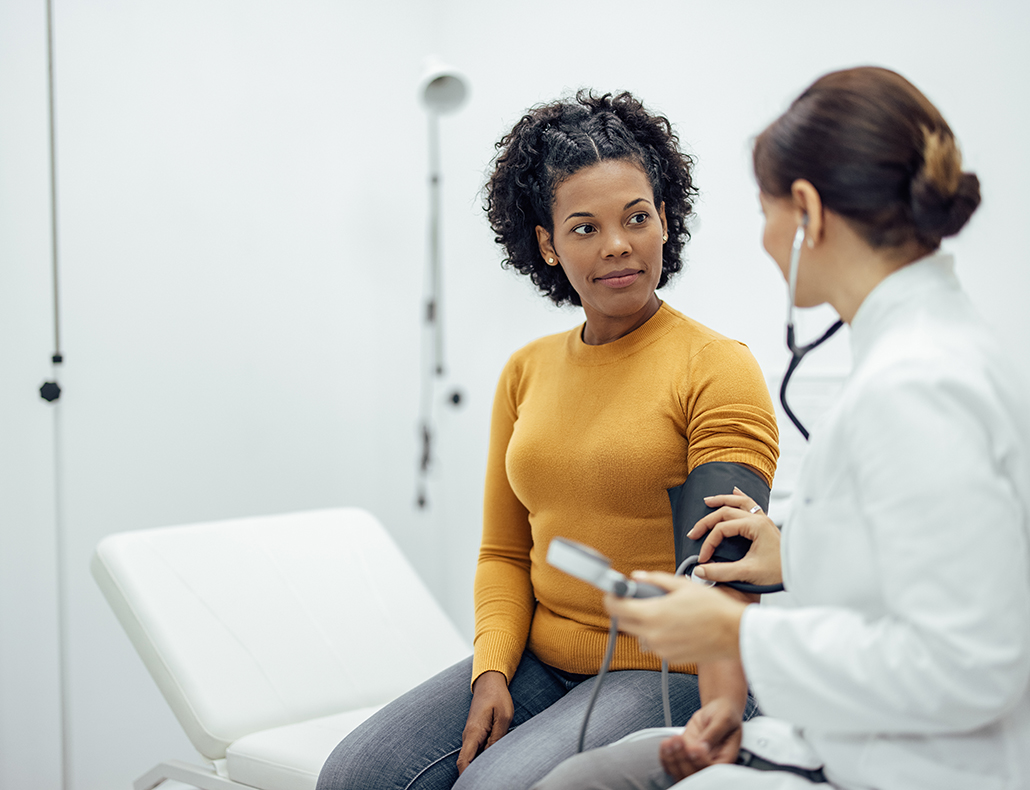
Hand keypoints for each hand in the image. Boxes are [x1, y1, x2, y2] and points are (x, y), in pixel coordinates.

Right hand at [456, 671, 512, 773]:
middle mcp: (468, 736)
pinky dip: (480, 760)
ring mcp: (471, 735)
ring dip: (476, 768)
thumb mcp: (503, 717)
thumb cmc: (497, 697)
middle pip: (465, 763)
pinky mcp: (476, 734)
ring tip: (489, 778)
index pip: (463, 761)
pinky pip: (475, 752)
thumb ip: (498, 738)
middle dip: (471, 776)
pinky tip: (490, 765)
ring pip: (470, 758)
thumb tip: (493, 758)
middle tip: (485, 783)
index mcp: (474, 733)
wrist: (489, 681)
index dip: (465, 777)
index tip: (473, 785)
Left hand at [604, 572, 746, 664]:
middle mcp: (652, 635)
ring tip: (662, 612)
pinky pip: (654, 644)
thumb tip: (637, 577)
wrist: (734, 634)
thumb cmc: (713, 608)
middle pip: (623, 623)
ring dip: (642, 623)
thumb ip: (655, 580)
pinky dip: (657, 634)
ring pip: (639, 634)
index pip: (616, 608)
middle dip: (624, 610)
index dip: (610, 598)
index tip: (612, 593)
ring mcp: (660, 649)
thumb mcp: (682, 585)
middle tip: (634, 599)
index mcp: (653, 614)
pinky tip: (674, 625)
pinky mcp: (670, 658)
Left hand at [659, 697, 742, 779]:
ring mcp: (695, 761)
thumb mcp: (724, 719)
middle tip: (679, 741)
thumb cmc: (725, 714)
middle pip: (694, 774)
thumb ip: (714, 733)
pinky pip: (672, 765)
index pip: (712, 769)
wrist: (716, 710)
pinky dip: (665, 757)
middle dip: (683, 759)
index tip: (694, 747)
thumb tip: (703, 746)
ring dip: (672, 759)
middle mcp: (710, 764)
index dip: (701, 761)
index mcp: (725, 759)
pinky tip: (665, 744)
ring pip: (681, 773)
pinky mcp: (684, 756)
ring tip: (669, 742)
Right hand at [687, 487, 782, 586]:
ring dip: (722, 500)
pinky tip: (735, 491)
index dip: (709, 543)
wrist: (799, 572)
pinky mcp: (766, 524)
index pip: (722, 529)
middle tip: (693, 532)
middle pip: (726, 512)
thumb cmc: (779, 572)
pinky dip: (740, 497)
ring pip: (739, 502)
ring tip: (708, 501)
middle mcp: (760, 519)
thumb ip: (721, 571)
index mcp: (756, 526)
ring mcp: (764, 520)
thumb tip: (700, 570)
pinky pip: (751, 504)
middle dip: (707, 521)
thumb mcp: (747, 572)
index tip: (703, 558)